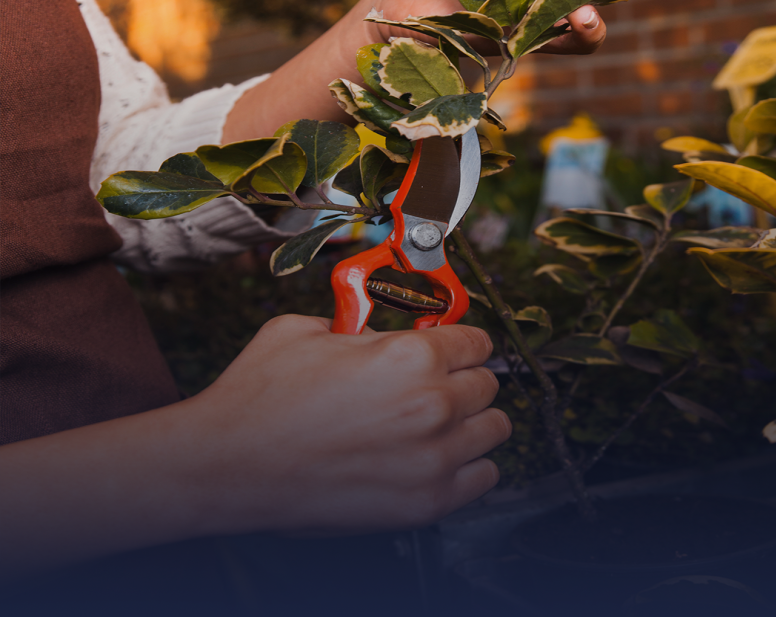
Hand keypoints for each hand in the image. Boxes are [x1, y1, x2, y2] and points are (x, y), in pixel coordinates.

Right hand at [191, 315, 509, 534]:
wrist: (229, 463)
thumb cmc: (263, 395)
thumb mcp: (308, 329)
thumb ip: (359, 324)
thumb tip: (378, 334)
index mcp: (410, 356)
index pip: (477, 341)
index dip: (464, 341)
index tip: (457, 347)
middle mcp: (432, 406)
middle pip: (488, 384)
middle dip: (465, 377)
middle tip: (440, 381)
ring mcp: (433, 459)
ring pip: (494, 428)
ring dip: (473, 419)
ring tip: (442, 419)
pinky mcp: (425, 503)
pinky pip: (484, 476)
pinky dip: (470, 463)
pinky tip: (441, 455)